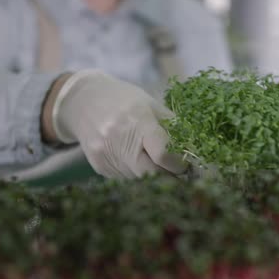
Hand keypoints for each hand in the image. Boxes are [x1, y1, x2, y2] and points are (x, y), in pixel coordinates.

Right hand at [42, 71, 185, 178]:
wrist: (84, 101)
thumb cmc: (125, 100)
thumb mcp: (152, 105)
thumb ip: (174, 128)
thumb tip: (195, 151)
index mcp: (138, 120)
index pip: (164, 153)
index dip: (179, 163)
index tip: (186, 163)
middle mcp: (119, 139)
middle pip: (153, 174)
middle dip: (169, 175)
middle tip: (176, 169)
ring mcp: (107, 155)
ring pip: (141, 178)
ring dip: (153, 174)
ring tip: (152, 158)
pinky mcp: (100, 167)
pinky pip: (127, 178)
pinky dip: (137, 172)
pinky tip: (133, 157)